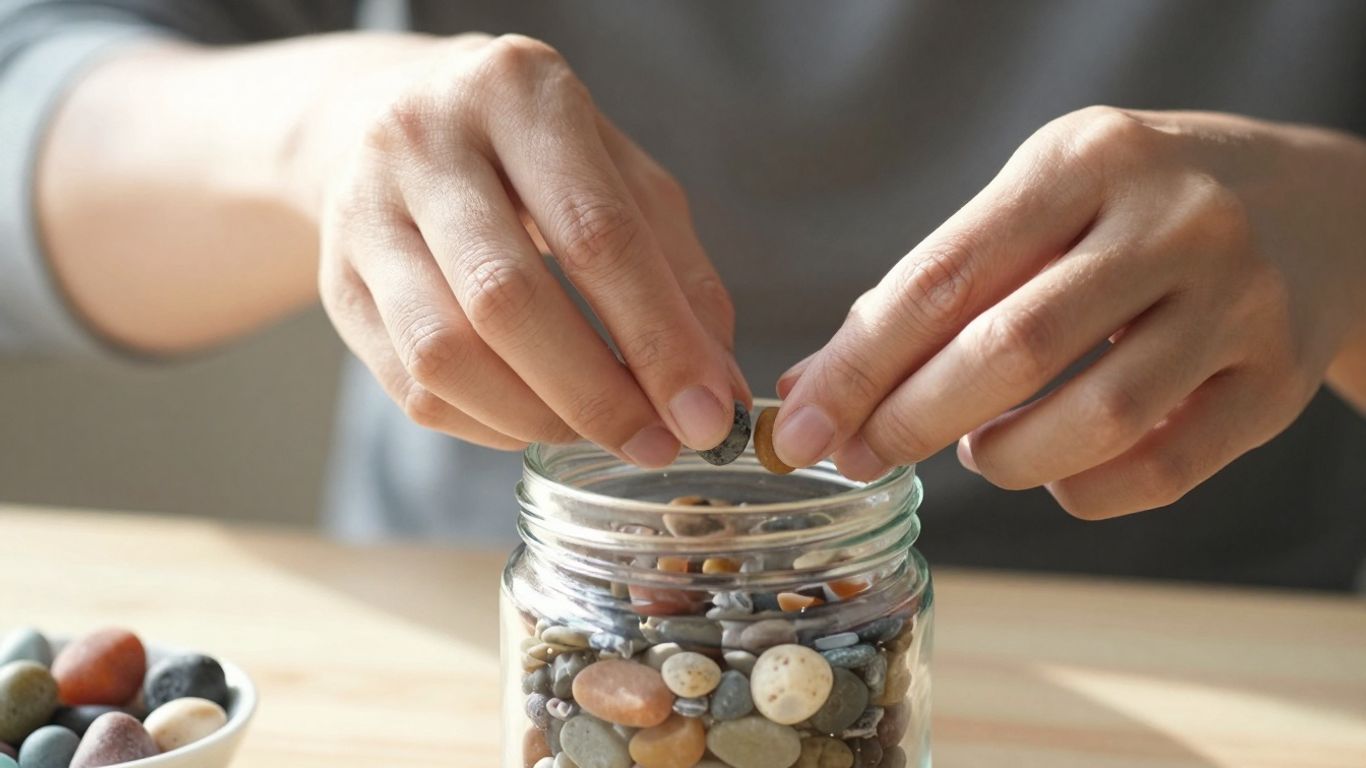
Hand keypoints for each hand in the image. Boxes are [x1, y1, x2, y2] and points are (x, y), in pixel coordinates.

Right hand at [314, 34, 747, 463]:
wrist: (390, 118)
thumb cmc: (533, 153)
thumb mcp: (622, 176)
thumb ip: (679, 271)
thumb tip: (715, 388)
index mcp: (518, 93)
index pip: (596, 234)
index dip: (657, 338)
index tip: (705, 416)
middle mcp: (425, 140)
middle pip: (508, 299)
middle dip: (596, 394)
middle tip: (656, 445)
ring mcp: (364, 212)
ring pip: (445, 354)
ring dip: (537, 419)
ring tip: (598, 432)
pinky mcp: (337, 283)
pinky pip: (412, 388)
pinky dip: (488, 424)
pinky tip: (537, 420)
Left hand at [775, 107, 1365, 517]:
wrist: (1315, 203)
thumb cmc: (1132, 208)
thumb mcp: (1037, 203)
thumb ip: (932, 287)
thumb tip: (814, 388)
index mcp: (1084, 159)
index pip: (944, 276)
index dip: (860, 364)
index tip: (801, 427)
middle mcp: (1171, 221)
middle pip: (1014, 348)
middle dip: (912, 420)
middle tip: (862, 456)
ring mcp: (1237, 301)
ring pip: (1097, 416)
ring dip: (1006, 457)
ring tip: (978, 449)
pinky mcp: (1279, 378)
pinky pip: (1164, 470)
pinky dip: (1084, 489)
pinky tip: (1056, 469)